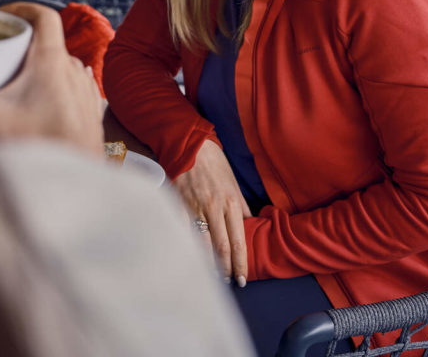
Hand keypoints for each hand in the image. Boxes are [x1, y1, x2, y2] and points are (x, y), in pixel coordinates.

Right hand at [0, 2, 104, 155]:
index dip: (22, 8)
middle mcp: (76, 74)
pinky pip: (75, 90)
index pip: (45, 17)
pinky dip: (57, 89)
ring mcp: (88, 95)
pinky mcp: (92, 117)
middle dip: (23, 45)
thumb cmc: (36, 153)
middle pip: (51, 45)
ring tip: (14, 81)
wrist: (76, 193)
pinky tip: (41, 103)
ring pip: (65, 68)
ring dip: (40, 69)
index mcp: (54, 64)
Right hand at [172, 139, 250, 284]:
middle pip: (222, 248)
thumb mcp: (234, 183)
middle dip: (226, 270)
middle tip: (229, 282)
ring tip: (213, 277)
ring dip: (209, 265)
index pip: (238, 241)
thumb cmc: (216, 164)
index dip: (240, 263)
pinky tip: (191, 260)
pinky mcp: (178, 207)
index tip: (243, 278)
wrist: (191, 146)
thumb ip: (241, 207)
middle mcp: (215, 208)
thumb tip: (248, 226)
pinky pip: (184, 234)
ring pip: (203, 245)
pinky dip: (188, 250)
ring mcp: (195, 209)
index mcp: (232, 203)